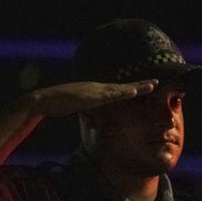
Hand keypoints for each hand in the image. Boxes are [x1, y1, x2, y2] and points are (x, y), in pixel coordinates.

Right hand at [14, 80, 157, 118]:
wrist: (44, 101)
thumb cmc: (59, 105)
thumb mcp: (77, 108)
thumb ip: (87, 111)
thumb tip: (91, 118)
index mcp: (96, 91)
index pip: (119, 90)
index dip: (133, 89)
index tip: (146, 88)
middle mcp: (98, 88)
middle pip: (124, 87)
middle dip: (140, 85)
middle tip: (157, 82)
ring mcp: (95, 90)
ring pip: (121, 89)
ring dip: (137, 87)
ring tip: (153, 85)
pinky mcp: (90, 95)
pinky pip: (110, 94)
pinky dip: (122, 93)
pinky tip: (133, 91)